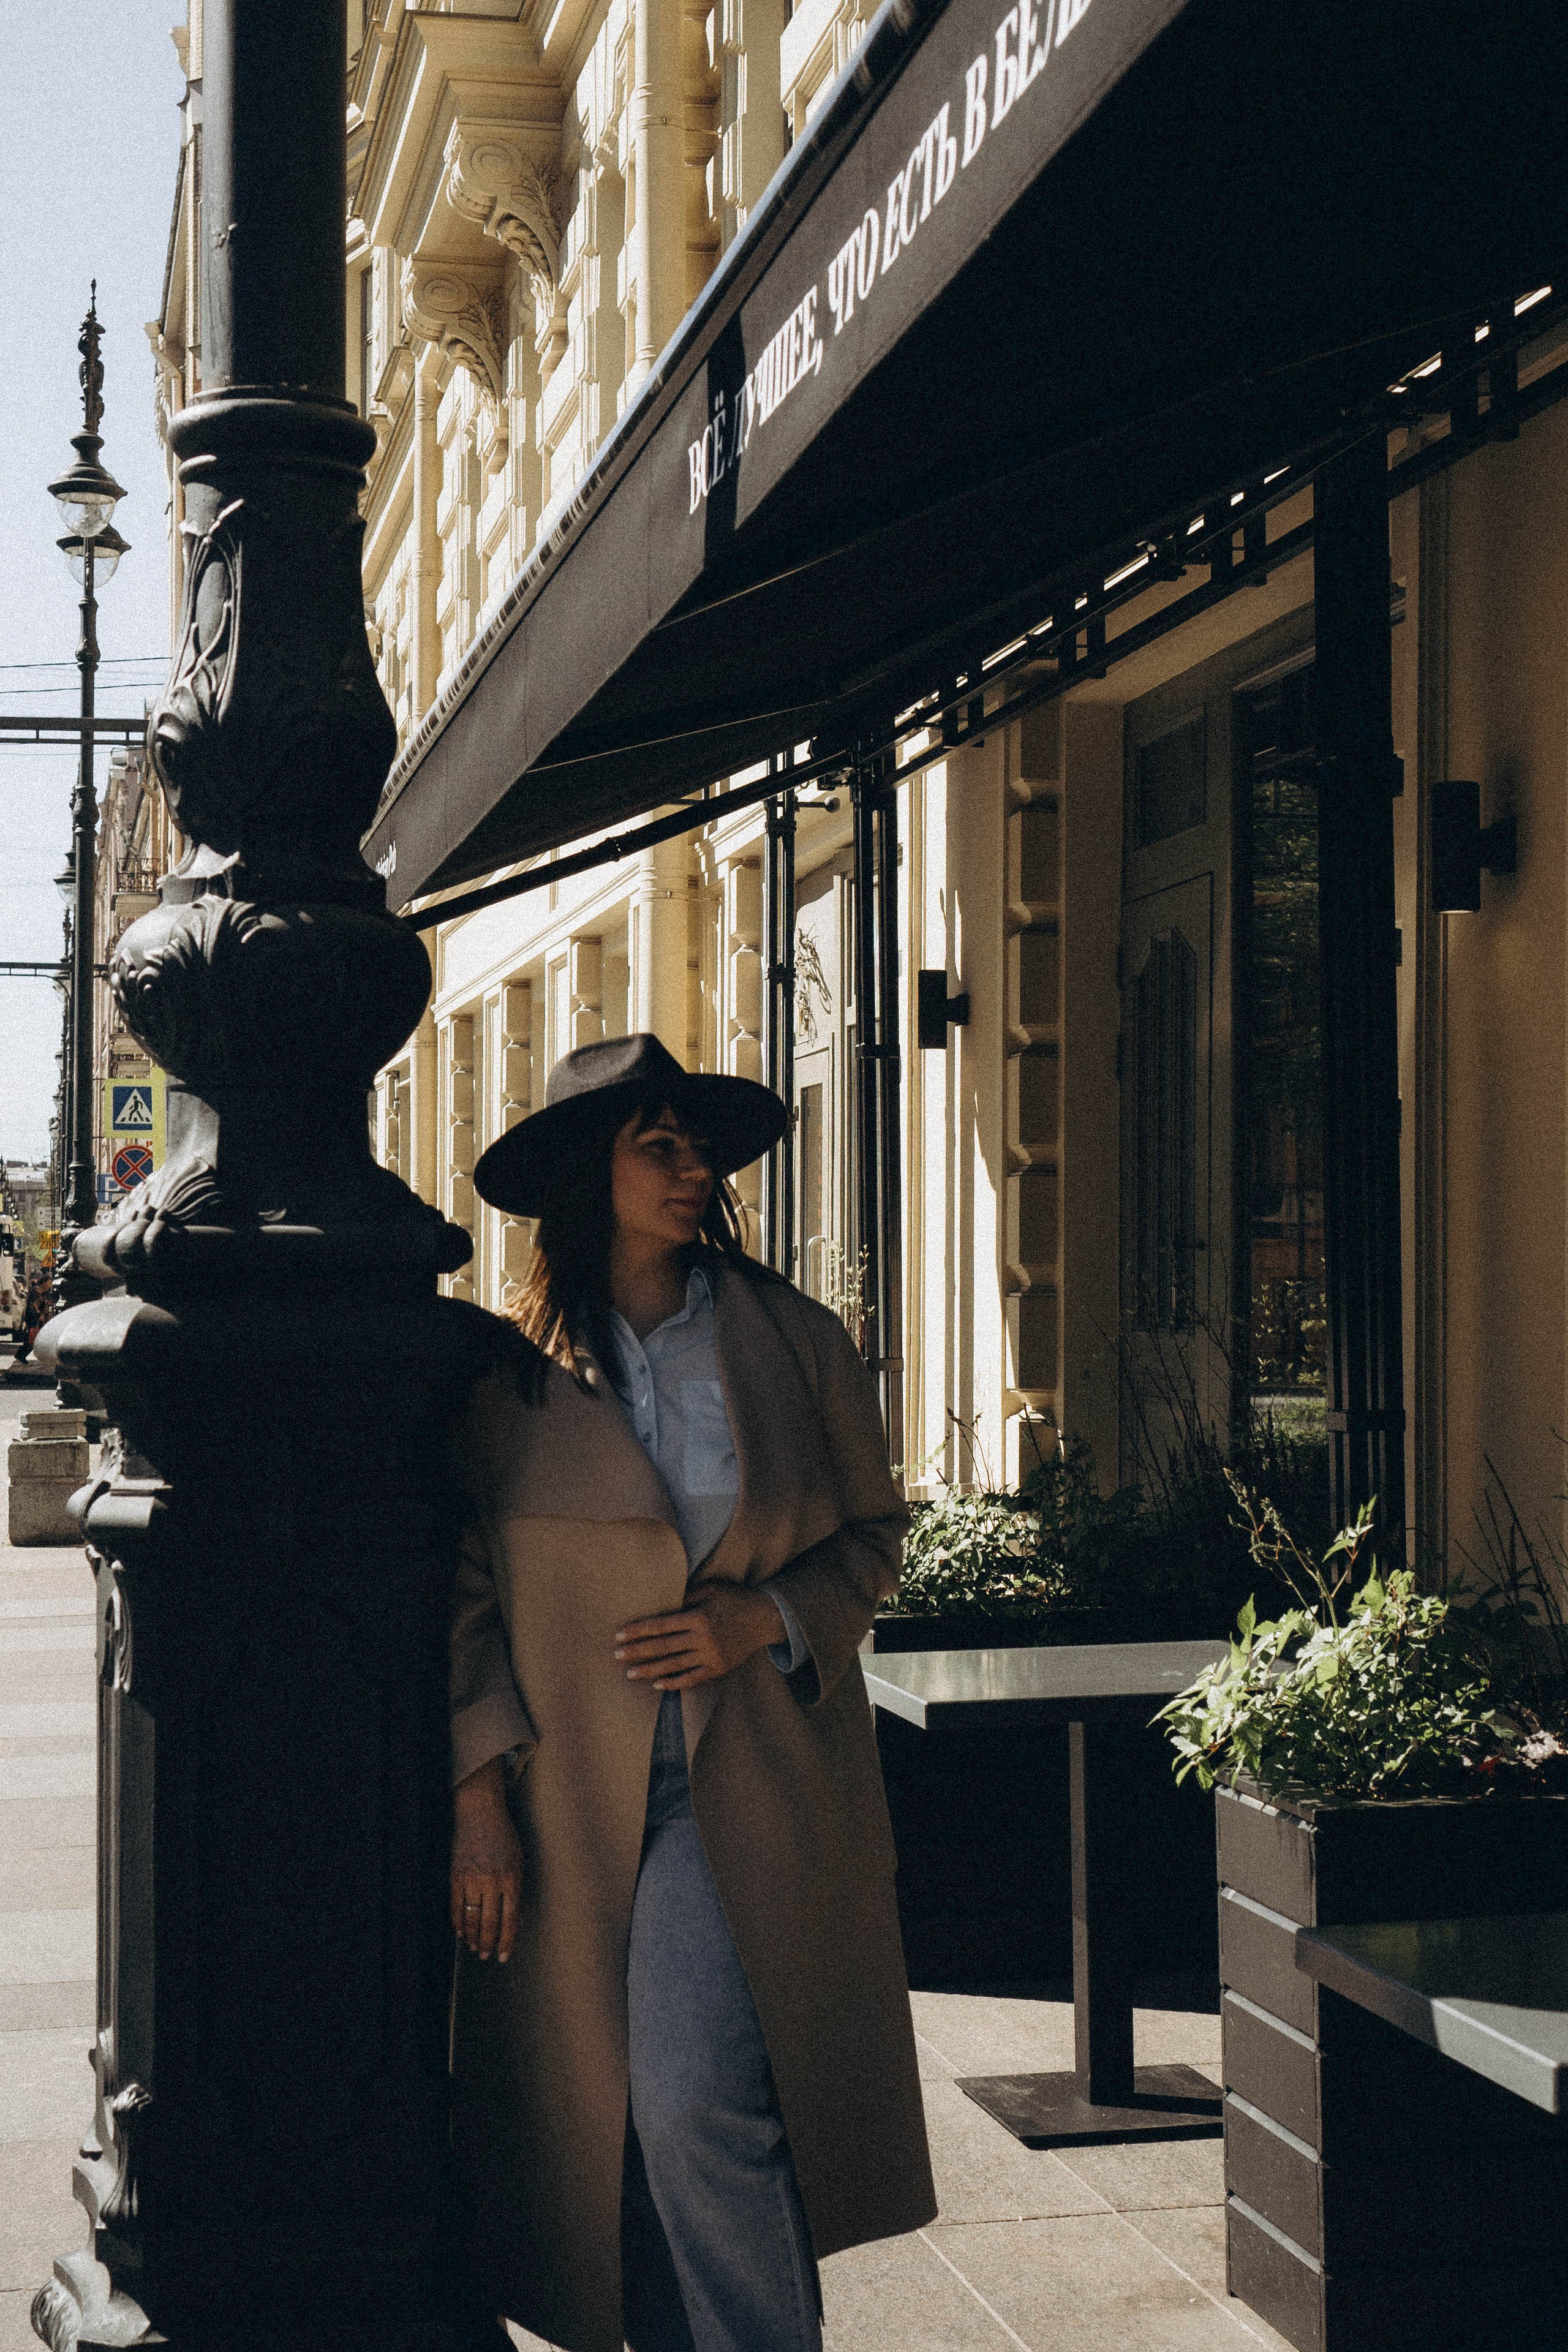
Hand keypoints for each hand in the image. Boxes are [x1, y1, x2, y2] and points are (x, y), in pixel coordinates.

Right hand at [451, 1758, 522, 1962]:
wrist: (480, 1813)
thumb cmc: (504, 1837)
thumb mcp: (518, 1862)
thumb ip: (516, 1892)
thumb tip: (515, 1923)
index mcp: (512, 1879)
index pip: (510, 1920)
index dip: (507, 1942)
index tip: (504, 1957)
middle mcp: (492, 1881)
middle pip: (490, 1923)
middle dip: (488, 1944)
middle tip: (487, 1956)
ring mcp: (472, 1879)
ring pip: (471, 1918)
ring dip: (473, 1937)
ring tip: (475, 1948)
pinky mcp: (455, 1876)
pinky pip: (455, 1906)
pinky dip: (458, 1923)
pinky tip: (461, 1932)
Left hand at [616, 1584, 785, 1691]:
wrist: (765, 1618)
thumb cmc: (735, 1598)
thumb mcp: (711, 1588)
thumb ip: (686, 1596)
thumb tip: (660, 1605)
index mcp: (698, 1616)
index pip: (661, 1625)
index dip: (638, 1630)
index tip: (619, 1635)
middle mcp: (703, 1638)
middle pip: (663, 1647)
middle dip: (637, 1652)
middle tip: (616, 1656)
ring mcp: (711, 1656)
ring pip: (674, 1665)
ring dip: (649, 1670)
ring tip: (629, 1674)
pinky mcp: (718, 1668)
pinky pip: (692, 1678)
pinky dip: (674, 1683)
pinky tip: (657, 1684)